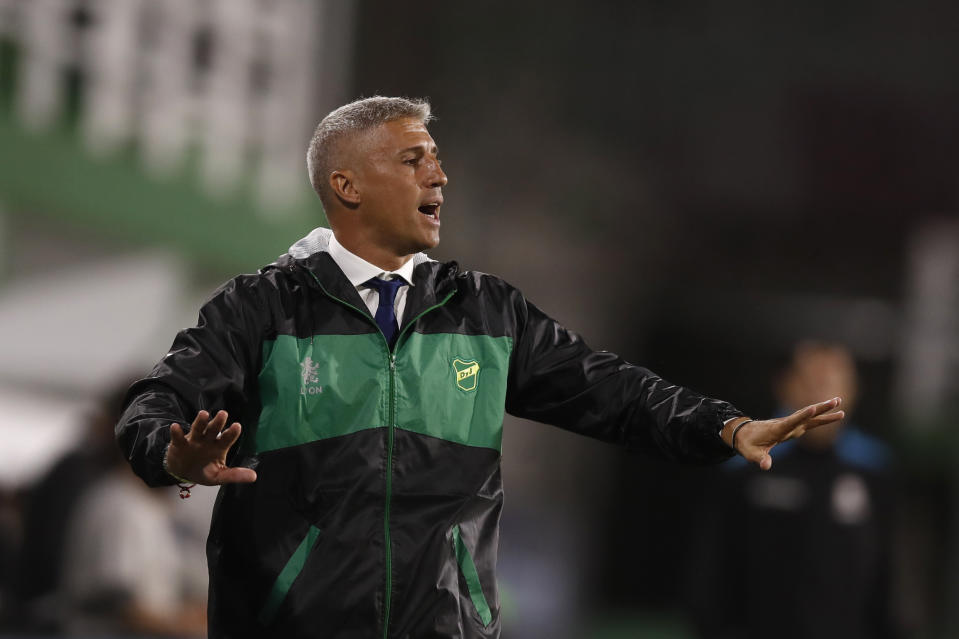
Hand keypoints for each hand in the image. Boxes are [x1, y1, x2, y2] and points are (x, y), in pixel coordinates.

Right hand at [166, 410, 257, 484]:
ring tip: (204, 414)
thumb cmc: (203, 471)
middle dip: (218, 422)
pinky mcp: (179, 444)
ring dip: (201, 421)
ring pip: (198, 428)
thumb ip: (235, 475)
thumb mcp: (219, 476)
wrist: (183, 473)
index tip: (237, 426)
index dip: (232, 432)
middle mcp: (208, 440)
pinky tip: (175, 427)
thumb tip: (254, 477)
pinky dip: (176, 432)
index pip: (227, 438)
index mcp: (219, 446)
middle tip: (223, 414)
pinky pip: (178, 437)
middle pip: (214, 429)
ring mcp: (194, 440)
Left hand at [725, 397, 843, 470]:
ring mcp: (789, 424)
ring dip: (823, 410)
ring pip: (809, 416)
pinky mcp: (791, 426)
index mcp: (777, 429)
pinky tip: (829, 414)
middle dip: (821, 409)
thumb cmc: (747, 444)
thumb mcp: (751, 454)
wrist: (742, 434)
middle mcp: (785, 424)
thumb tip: (766, 466)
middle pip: (805, 415)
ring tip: (838, 401)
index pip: (792, 421)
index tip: (813, 408)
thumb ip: (760, 459)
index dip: (803, 415)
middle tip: (837, 400)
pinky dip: (818, 416)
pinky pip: (807, 420)